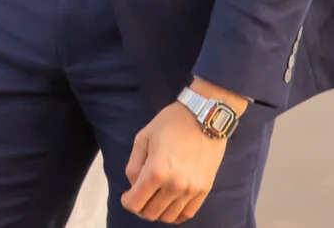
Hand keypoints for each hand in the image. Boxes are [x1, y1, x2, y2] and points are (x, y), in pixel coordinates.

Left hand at [122, 101, 230, 221]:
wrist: (205, 117)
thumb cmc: (172, 123)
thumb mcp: (143, 138)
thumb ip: (133, 166)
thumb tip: (134, 185)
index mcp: (156, 171)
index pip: (135, 203)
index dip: (127, 201)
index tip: (127, 195)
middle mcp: (174, 185)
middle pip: (151, 214)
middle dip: (141, 206)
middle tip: (142, 194)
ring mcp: (191, 189)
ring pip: (168, 217)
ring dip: (158, 210)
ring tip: (156, 197)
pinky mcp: (204, 189)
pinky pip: (187, 214)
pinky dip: (176, 213)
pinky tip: (171, 202)